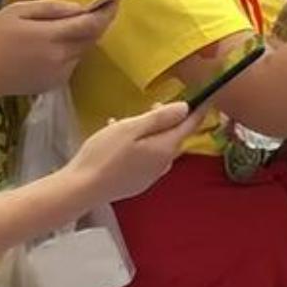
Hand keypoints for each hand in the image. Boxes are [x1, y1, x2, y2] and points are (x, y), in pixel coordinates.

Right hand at [0, 0, 115, 95]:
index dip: (106, 12)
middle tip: (93, 11)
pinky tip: (49, 49)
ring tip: (62, 30)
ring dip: (80, 39)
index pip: (92, 24)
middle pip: (92, 37)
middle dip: (95, 24)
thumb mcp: (18, 11)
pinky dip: (69, 52)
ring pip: (82, 50)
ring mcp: (61, 72)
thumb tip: (80, 8)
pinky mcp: (56, 83)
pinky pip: (72, 63)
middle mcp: (62, 57)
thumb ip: (52, 8)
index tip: (114, 1)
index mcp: (53, 37)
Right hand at [65, 102, 202, 203]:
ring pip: (158, 147)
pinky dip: (139, 145)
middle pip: (173, 136)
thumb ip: (160, 118)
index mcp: (166, 148)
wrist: (80, 190)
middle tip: (152, 106)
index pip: (190, 125)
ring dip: (150, 132)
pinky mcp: (136, 183)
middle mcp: (164, 164)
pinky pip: (145, 158)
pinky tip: (118, 140)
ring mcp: (150, 176)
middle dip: (167, 120)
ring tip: (129, 122)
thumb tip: (185, 108)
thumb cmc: (105, 154)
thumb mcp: (131, 128)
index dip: (198, 110)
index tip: (206, 96)